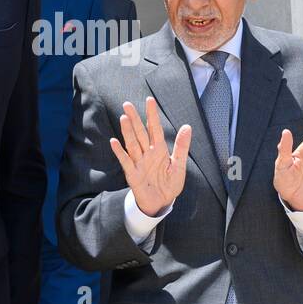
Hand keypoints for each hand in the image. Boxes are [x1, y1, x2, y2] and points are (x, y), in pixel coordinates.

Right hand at [109, 97, 192, 216]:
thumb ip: (181, 146)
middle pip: (140, 133)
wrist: (162, 203)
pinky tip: (114, 142)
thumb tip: (187, 127)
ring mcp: (139, 163)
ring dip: (127, 132)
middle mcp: (147, 153)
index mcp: (159, 150)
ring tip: (123, 118)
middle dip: (135, 119)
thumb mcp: (179, 165)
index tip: (149, 100)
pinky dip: (120, 152)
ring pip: (132, 144)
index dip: (152, 115)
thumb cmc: (170, 184)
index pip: (154, 128)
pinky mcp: (132, 174)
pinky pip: (126, 162)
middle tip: (127, 104)